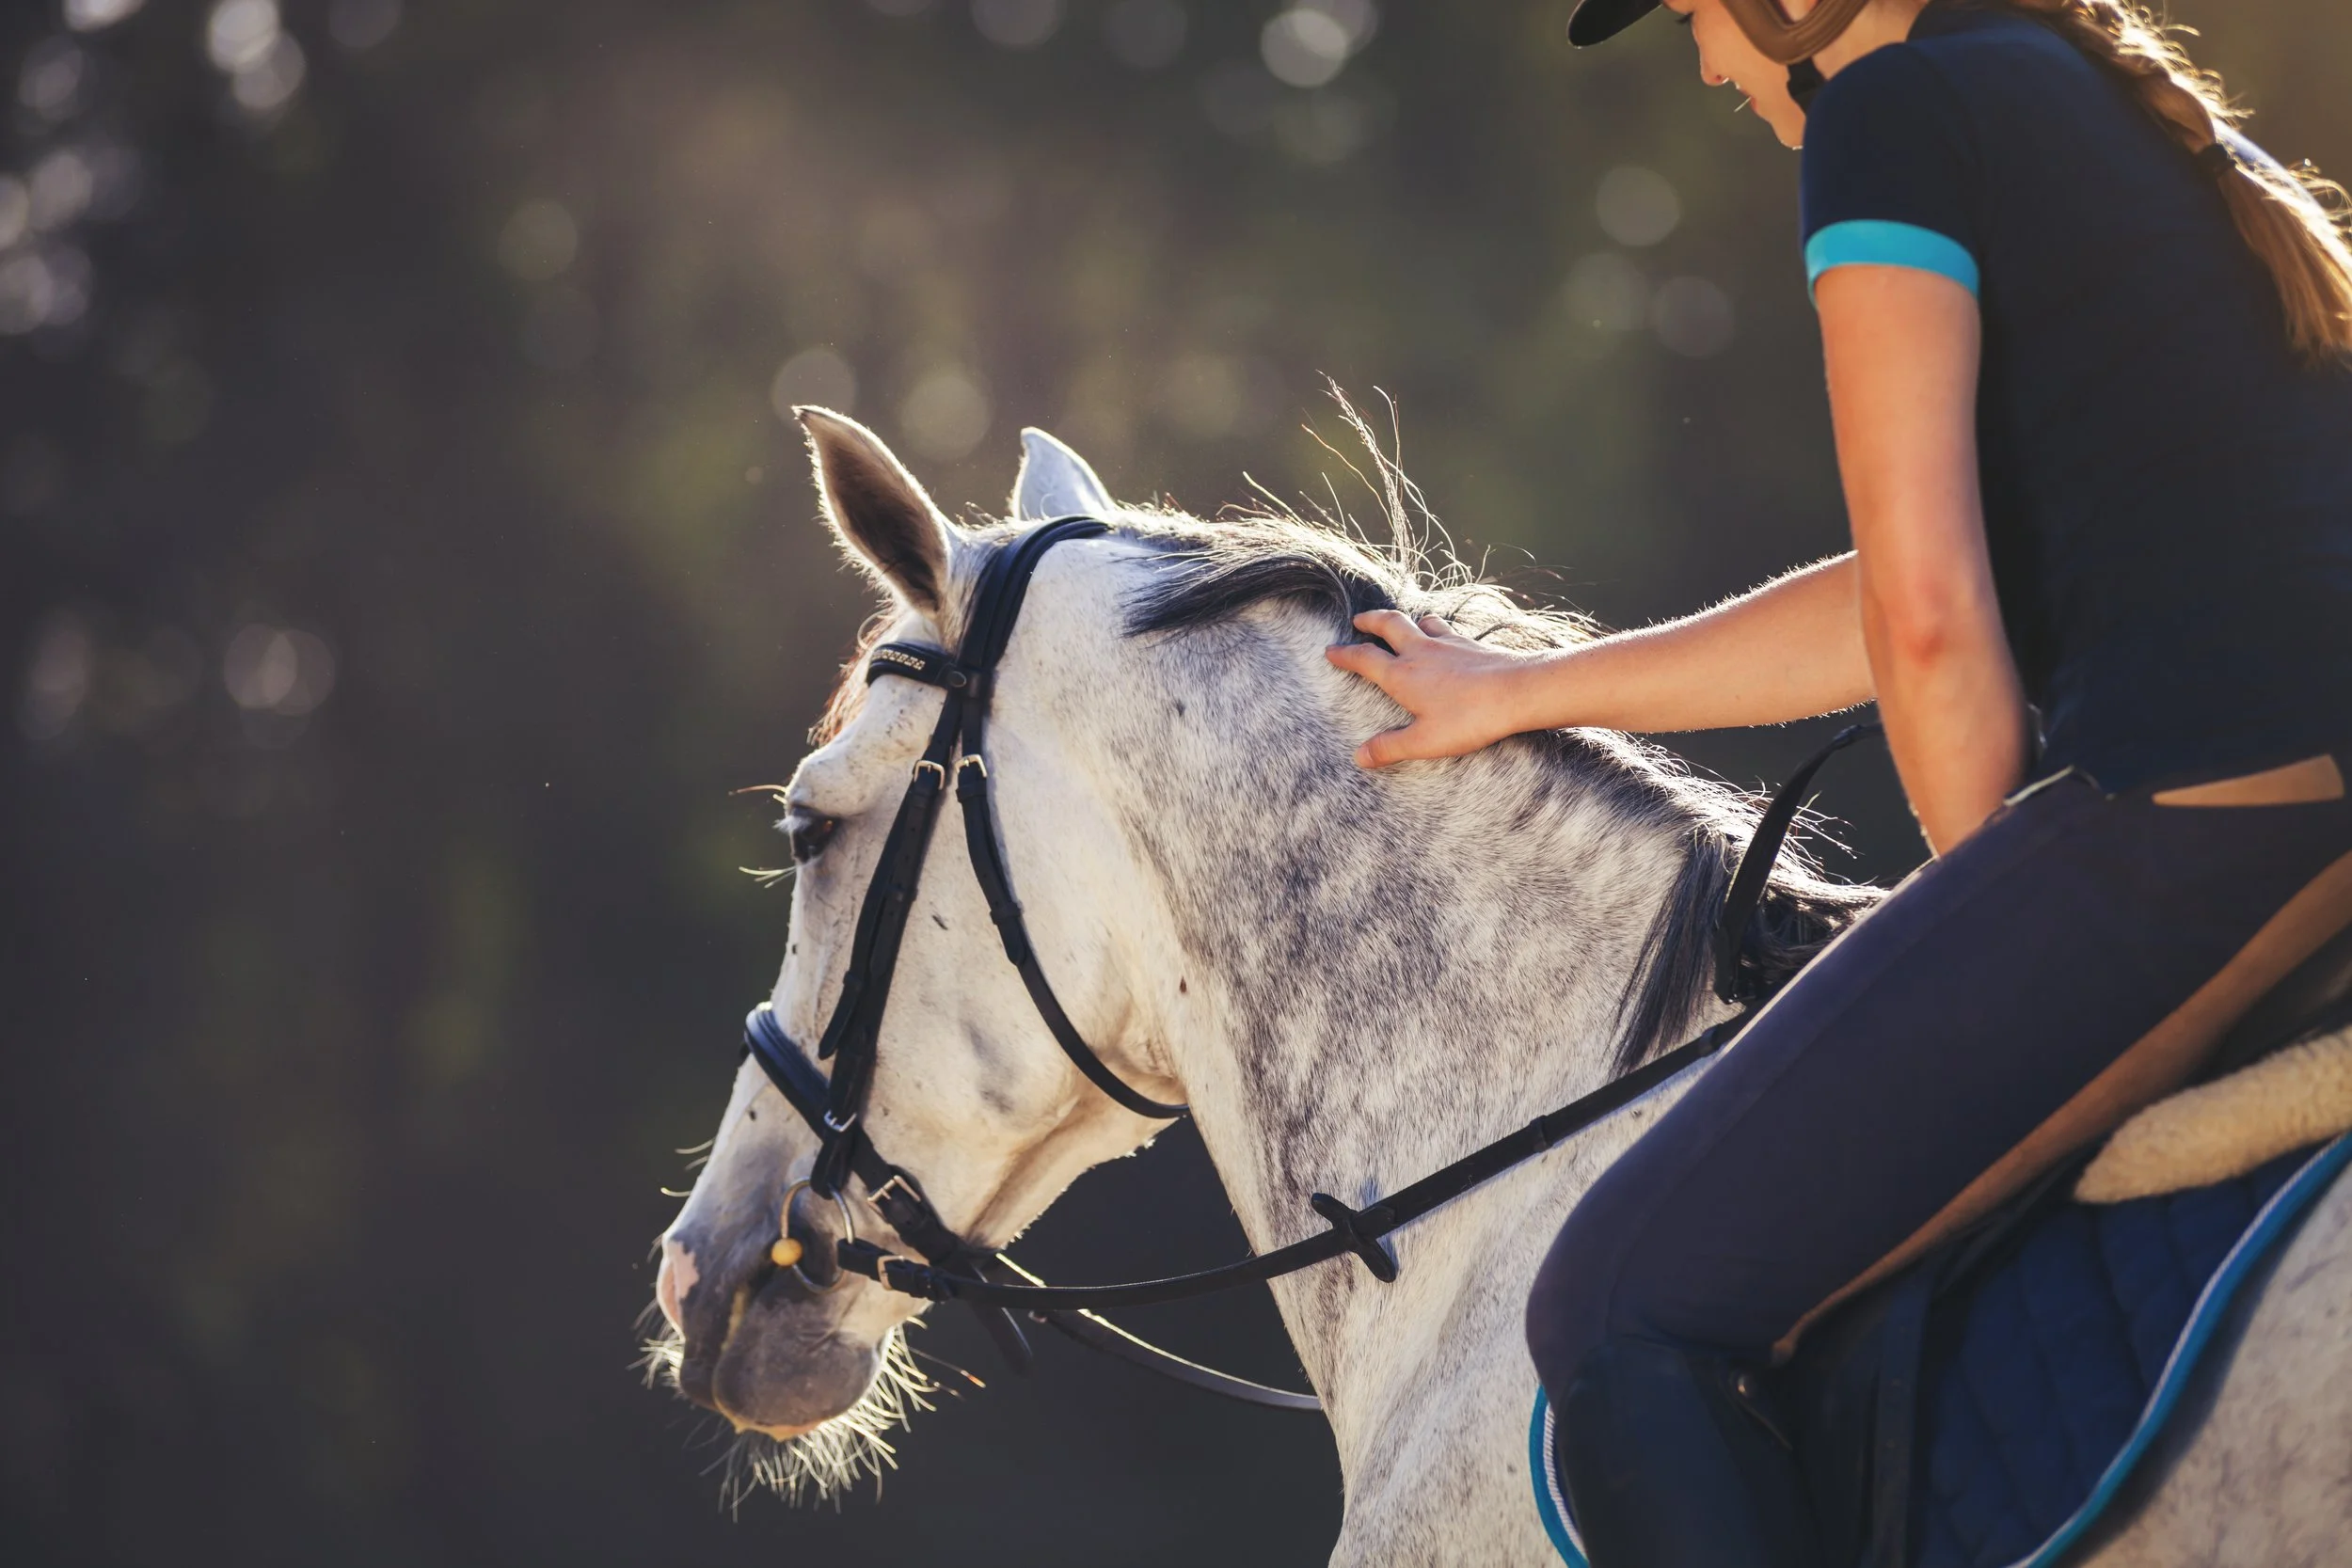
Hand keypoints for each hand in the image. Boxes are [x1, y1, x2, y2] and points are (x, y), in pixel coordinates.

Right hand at [1323, 609, 1543, 767]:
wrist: (1518, 691)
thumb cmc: (1470, 717)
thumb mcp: (1425, 741)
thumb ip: (1391, 747)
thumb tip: (1359, 756)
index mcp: (1402, 675)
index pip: (1364, 659)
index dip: (1344, 654)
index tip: (1330, 651)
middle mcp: (1421, 652)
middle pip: (1389, 625)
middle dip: (1370, 620)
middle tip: (1358, 620)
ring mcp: (1448, 644)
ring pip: (1420, 621)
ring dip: (1406, 620)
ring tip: (1402, 624)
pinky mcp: (1472, 644)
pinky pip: (1448, 628)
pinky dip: (1437, 627)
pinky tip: (1445, 636)